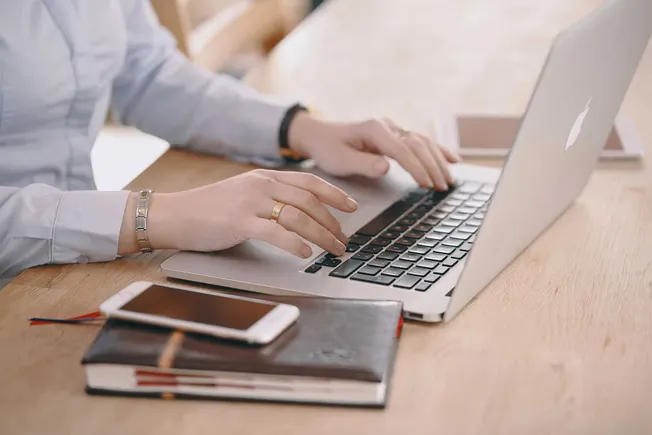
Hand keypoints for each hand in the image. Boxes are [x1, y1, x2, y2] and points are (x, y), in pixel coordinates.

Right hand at [118, 170, 357, 257]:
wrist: (174, 214)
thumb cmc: (209, 209)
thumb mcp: (244, 193)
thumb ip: (269, 196)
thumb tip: (300, 212)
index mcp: (265, 177)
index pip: (309, 181)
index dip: (334, 194)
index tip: (352, 207)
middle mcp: (261, 185)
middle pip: (309, 201)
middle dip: (332, 222)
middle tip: (344, 240)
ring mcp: (250, 202)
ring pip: (298, 217)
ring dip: (322, 235)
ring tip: (333, 250)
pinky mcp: (239, 222)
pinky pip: (276, 232)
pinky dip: (295, 243)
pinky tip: (306, 253)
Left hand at [288, 113, 459, 190]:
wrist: (320, 135)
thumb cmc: (328, 149)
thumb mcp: (340, 161)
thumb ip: (363, 164)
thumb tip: (386, 167)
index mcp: (374, 129)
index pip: (402, 150)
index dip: (416, 168)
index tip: (427, 184)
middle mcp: (387, 126)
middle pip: (418, 145)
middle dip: (433, 167)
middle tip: (442, 187)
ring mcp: (393, 129)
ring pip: (424, 143)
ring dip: (438, 161)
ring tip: (449, 181)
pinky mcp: (396, 135)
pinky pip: (422, 142)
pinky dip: (439, 151)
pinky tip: (453, 160)